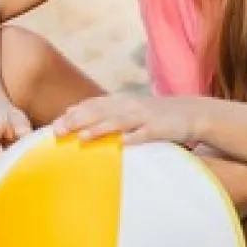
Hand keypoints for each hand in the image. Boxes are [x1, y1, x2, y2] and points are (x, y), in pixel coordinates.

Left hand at [52, 94, 195, 146]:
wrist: (192, 112)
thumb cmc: (154, 116)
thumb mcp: (128, 111)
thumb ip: (105, 113)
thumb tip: (74, 118)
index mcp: (120, 101)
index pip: (91, 105)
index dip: (73, 114)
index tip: (54, 125)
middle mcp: (129, 105)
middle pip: (100, 111)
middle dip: (78, 120)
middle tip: (58, 131)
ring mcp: (145, 116)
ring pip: (119, 121)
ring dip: (100, 128)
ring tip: (83, 137)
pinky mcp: (160, 128)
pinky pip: (145, 133)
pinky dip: (134, 138)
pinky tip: (123, 144)